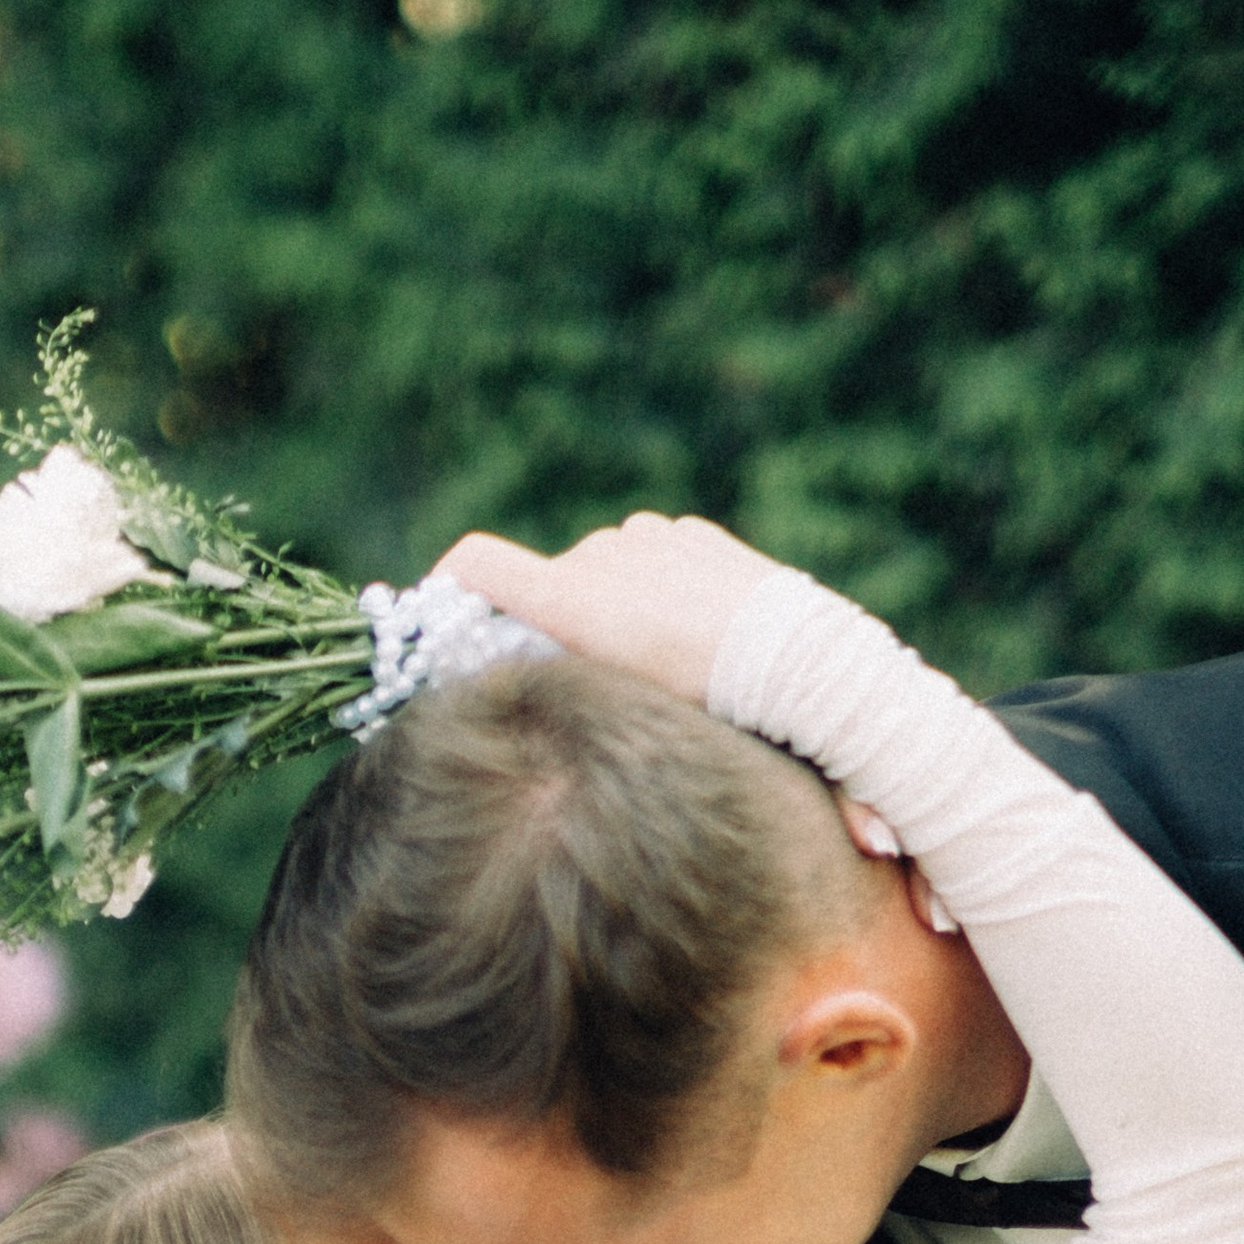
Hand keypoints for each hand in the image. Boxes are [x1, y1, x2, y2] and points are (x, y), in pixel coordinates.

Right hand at [430, 513, 786, 704]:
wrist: (800, 667)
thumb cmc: (704, 704)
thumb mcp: (622, 710)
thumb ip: (564, 683)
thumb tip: (545, 688)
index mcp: (573, 598)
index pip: (477, 563)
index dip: (447, 584)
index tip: (443, 608)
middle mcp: (600, 554)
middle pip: (550, 581)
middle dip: (556, 619)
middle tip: (587, 671)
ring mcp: (647, 537)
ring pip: (602, 569)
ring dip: (610, 602)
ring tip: (657, 656)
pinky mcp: (688, 532)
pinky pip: (649, 555)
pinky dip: (653, 586)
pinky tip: (692, 628)